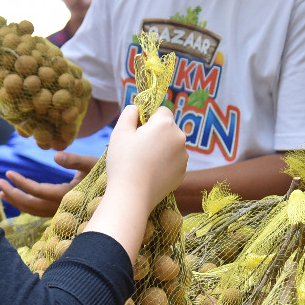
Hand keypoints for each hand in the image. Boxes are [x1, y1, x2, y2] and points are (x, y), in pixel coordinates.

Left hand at [0, 151, 97, 216]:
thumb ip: (74, 160)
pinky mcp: (60, 211)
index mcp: (68, 195)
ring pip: (34, 210)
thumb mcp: (90, 162)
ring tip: (2, 192)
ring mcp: (61, 211)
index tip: (8, 173)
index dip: (22, 184)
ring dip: (17, 201)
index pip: (38, 192)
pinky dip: (26, 205)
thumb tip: (56, 155)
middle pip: (32, 205)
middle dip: (13, 194)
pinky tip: (16, 198)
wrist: (116, 188)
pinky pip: (39, 211)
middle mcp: (62, 207)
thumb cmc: (103, 171)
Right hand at [86, 105, 187, 259]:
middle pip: (167, 128)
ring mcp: (184, 157)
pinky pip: (173, 161)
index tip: (136, 132)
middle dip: (155, 134)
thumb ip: (130, 112)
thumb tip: (138, 109)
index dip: (147, 119)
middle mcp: (180, 138)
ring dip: (160, 149)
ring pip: (171, 145)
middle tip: (137, 149)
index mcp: (166, 124)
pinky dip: (164, 164)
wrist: (132, 195)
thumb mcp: (120, 131)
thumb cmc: (124, 161)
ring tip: (143, 163)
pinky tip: (150, 173)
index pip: (161, 111)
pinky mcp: (182, 173)